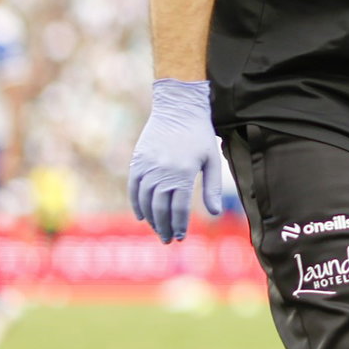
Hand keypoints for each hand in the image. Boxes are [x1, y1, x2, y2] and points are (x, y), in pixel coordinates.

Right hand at [128, 79, 223, 243]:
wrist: (178, 108)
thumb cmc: (199, 134)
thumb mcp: (211, 159)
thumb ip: (212, 188)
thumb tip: (215, 212)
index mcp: (183, 173)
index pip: (180, 208)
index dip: (180, 225)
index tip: (181, 236)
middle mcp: (163, 173)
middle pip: (161, 209)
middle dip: (164, 227)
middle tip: (168, 239)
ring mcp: (147, 168)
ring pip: (145, 202)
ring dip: (151, 220)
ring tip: (159, 230)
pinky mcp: (137, 162)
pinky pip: (134, 189)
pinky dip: (137, 205)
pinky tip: (143, 216)